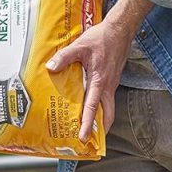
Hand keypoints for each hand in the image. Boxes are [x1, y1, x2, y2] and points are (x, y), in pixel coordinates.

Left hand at [46, 0, 154, 140]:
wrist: (121, 29)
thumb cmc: (102, 38)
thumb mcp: (80, 45)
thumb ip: (65, 57)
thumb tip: (51, 67)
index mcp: (100, 81)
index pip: (92, 107)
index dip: (86, 123)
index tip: (82, 137)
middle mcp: (107, 87)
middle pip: (107, 115)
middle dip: (99, 130)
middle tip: (89, 142)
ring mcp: (111, 85)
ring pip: (108, 109)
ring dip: (100, 121)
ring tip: (88, 131)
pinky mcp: (111, 81)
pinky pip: (106, 100)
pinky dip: (100, 109)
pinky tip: (90, 109)